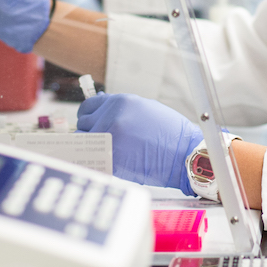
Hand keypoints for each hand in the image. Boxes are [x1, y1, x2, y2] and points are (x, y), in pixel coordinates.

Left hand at [77, 92, 201, 194]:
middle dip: (89, 132)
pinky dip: (95, 162)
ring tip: (104, 153)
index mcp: (119, 102)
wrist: (183, 154)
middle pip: (82, 124)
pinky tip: (107, 163)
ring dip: (90, 148)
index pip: (88, 106)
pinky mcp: (111, 159)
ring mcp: (109, 138)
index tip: (91, 123)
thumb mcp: (145, 109)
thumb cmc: (169, 133)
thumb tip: (101, 107)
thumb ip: (120, 109)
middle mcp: (111, 117)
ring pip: (84, 142)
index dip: (89, 116)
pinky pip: (92, 160)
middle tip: (100, 141)